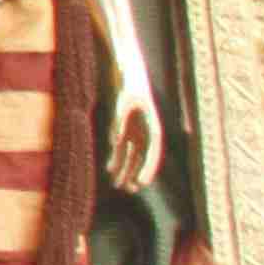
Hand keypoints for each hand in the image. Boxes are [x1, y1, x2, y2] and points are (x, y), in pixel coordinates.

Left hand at [104, 78, 165, 194]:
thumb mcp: (124, 101)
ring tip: (118, 185)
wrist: (128, 75)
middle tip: (129, 189)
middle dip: (135, 173)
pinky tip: (110, 169)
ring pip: (131, 155)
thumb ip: (119, 121)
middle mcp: (146, 132)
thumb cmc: (128, 87)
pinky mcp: (124, 128)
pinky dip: (115, 158)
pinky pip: (121, 147)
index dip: (148, 168)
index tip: (142, 182)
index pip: (153, 152)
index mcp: (153, 127)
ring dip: (125, 169)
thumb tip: (114, 141)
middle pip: (141, 157)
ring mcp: (136, 131)